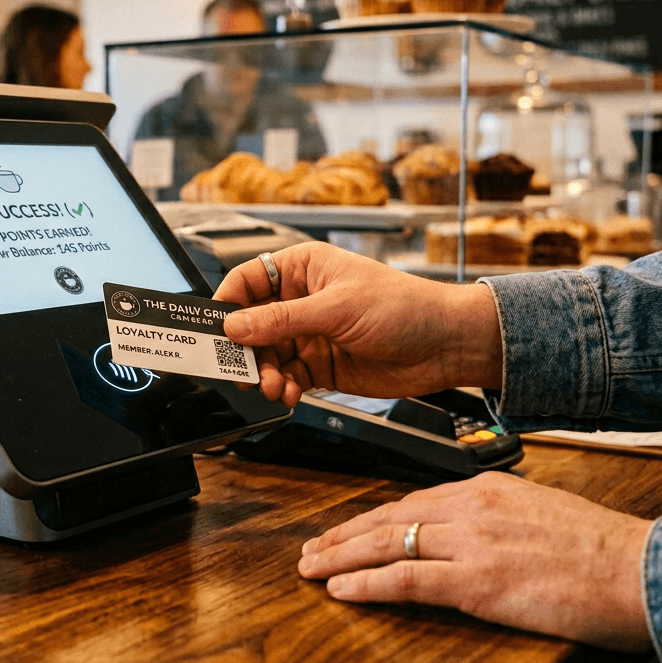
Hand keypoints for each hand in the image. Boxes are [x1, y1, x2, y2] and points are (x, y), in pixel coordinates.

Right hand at [212, 242, 502, 406]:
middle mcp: (302, 300)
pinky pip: (287, 377)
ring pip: (267, 355)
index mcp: (303, 268)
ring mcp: (311, 333)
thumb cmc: (404, 307)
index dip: (228, 303)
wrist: (445, 346)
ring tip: (274, 386)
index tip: (216, 329)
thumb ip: (282, 320)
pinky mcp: (320, 365)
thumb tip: (236, 326)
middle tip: (241, 368)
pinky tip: (289, 394)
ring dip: (265, 373)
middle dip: (245, 348)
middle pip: (252, 323)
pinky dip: (283, 388)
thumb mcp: (336, 308)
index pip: (248, 280)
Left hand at [297, 472, 653, 651]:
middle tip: (311, 548)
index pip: (412, 500)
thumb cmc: (601, 550)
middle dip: (344, 534)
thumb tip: (472, 531)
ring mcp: (471, 543)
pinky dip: (366, 584)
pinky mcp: (475, 581)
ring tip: (311, 567)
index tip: (348, 529)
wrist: (639, 570)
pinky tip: (341, 589)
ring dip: (341, 557)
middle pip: (389, 517)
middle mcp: (471, 508)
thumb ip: (498, 517)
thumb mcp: (540, 513)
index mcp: (487, 488)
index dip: (371, 517)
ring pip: (387, 543)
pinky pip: (404, 579)